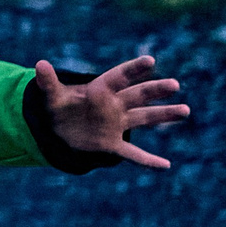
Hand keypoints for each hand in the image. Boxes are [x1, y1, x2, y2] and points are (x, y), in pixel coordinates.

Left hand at [39, 55, 188, 170]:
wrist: (60, 129)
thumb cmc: (60, 107)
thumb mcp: (52, 96)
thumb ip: (48, 82)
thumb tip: (40, 64)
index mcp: (100, 89)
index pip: (119, 77)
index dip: (133, 69)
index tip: (150, 61)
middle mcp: (114, 105)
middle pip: (138, 95)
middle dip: (155, 90)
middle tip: (174, 84)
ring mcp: (117, 124)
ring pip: (145, 117)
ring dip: (164, 115)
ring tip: (185, 110)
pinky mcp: (113, 143)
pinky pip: (133, 153)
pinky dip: (148, 160)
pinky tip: (165, 165)